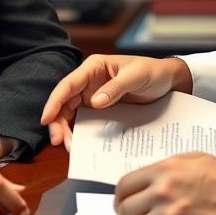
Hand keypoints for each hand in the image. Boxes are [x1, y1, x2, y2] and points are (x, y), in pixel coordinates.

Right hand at [40, 54, 192, 149]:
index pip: (68, 85)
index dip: (54, 101)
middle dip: (58, 122)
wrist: (169, 82)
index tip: (46, 119)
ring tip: (69, 147)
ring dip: (67, 130)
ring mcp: (93, 96)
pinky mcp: (101, 109)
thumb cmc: (153, 72)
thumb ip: (116, 87)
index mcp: (94, 67)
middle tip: (59, 142)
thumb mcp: (137, 76)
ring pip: (71, 114)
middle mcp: (89, 82)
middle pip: (65, 102)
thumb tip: (94, 102)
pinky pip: (85, 121)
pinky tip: (80, 145)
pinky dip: (80, 132)